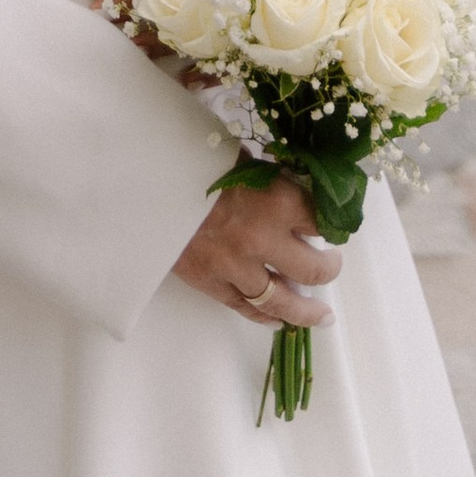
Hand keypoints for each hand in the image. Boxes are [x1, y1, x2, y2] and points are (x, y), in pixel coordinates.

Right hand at [172, 172, 340, 329]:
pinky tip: (278, 320)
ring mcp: (235, 266)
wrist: (140, 178)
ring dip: (307, 311)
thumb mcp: (238, 156)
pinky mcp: (209, 281)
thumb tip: (294, 188)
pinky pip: (245, 308)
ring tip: (323, 317)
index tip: (335, 224)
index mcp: (274, 200)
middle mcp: (262, 239)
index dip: (332, 223)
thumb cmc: (192, 157)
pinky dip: (265, 317)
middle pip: (313, 269)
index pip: (321, 220)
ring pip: (283, 302)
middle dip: (328, 269)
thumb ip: (268, 178)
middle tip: (332, 265)